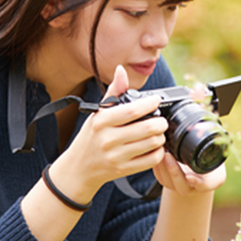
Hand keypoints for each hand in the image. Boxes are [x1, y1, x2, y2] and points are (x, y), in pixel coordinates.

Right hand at [52, 65, 168, 200]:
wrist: (78, 169)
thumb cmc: (90, 137)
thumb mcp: (97, 114)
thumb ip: (113, 92)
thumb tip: (121, 70)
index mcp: (101, 121)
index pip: (131, 110)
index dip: (150, 104)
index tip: (156, 100)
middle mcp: (108, 139)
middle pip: (147, 128)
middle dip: (161, 122)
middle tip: (162, 120)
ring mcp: (116, 157)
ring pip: (152, 144)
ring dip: (161, 136)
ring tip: (158, 133)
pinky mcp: (124, 170)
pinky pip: (151, 160)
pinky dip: (159, 152)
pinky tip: (155, 147)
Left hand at [153, 152, 226, 196]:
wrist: (199, 170)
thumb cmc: (210, 161)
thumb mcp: (218, 157)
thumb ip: (217, 149)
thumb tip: (210, 127)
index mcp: (208, 182)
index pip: (204, 185)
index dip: (198, 182)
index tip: (190, 177)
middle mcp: (192, 187)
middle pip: (181, 185)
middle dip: (173, 171)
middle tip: (168, 156)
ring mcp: (177, 186)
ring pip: (167, 182)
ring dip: (162, 167)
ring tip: (160, 151)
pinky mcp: (166, 181)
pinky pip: (159, 176)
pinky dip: (156, 165)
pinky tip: (155, 152)